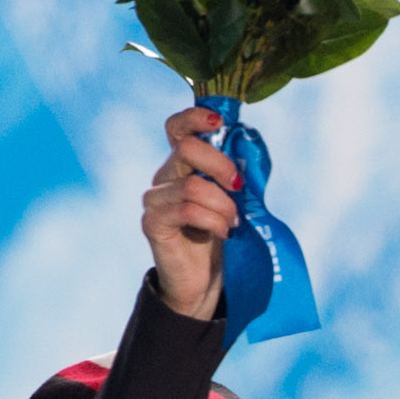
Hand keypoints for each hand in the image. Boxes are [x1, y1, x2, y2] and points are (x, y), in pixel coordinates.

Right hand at [140, 105, 241, 320]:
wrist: (203, 281)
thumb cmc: (220, 235)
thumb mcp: (232, 199)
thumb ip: (234, 173)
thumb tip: (247, 147)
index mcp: (182, 164)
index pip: (177, 127)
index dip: (194, 117)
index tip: (219, 122)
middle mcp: (164, 176)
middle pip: (186, 148)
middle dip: (220, 165)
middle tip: (239, 187)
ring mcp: (155, 199)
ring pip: (192, 185)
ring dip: (222, 205)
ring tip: (233, 223)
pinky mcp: (152, 223)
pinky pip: (186, 210)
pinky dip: (213, 220)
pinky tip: (223, 232)